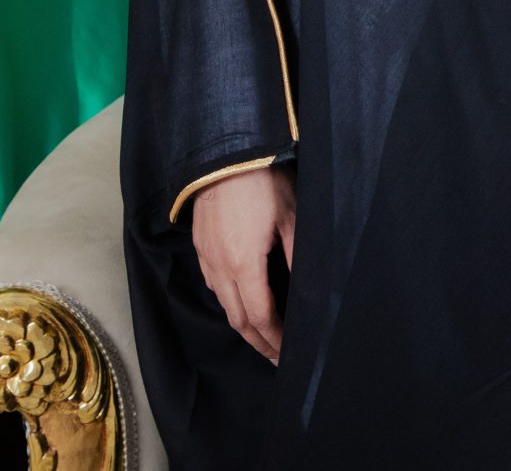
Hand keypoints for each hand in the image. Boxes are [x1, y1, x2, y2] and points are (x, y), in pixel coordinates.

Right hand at [190, 166, 295, 362]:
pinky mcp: (201, 245)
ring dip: (244, 324)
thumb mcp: (292, 217)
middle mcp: (220, 267)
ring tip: (263, 337)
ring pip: (224, 303)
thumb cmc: (262, 180)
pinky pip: (215, 284)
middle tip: (277, 359)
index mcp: (243, 264)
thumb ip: (298, 256)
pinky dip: (231, 302)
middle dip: (259, 342)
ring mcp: (207, 257)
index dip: (275, 340)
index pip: (260, 316)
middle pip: (238, 319)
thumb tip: (309, 290)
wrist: (223, 152)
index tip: (289, 356)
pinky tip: (243, 302)